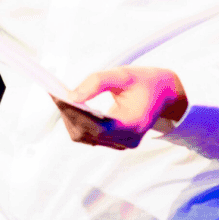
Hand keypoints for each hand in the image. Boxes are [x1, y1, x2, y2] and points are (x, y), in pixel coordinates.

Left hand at [56, 67, 187, 149]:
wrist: (165, 94)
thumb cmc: (146, 82)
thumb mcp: (124, 74)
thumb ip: (97, 82)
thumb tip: (71, 95)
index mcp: (133, 126)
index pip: (95, 125)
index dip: (74, 111)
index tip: (57, 95)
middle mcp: (127, 141)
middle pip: (86, 133)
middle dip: (68, 113)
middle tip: (53, 91)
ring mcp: (121, 144)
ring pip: (84, 137)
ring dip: (70, 117)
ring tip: (60, 96)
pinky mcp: (114, 142)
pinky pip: (89, 135)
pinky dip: (77, 120)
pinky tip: (71, 104)